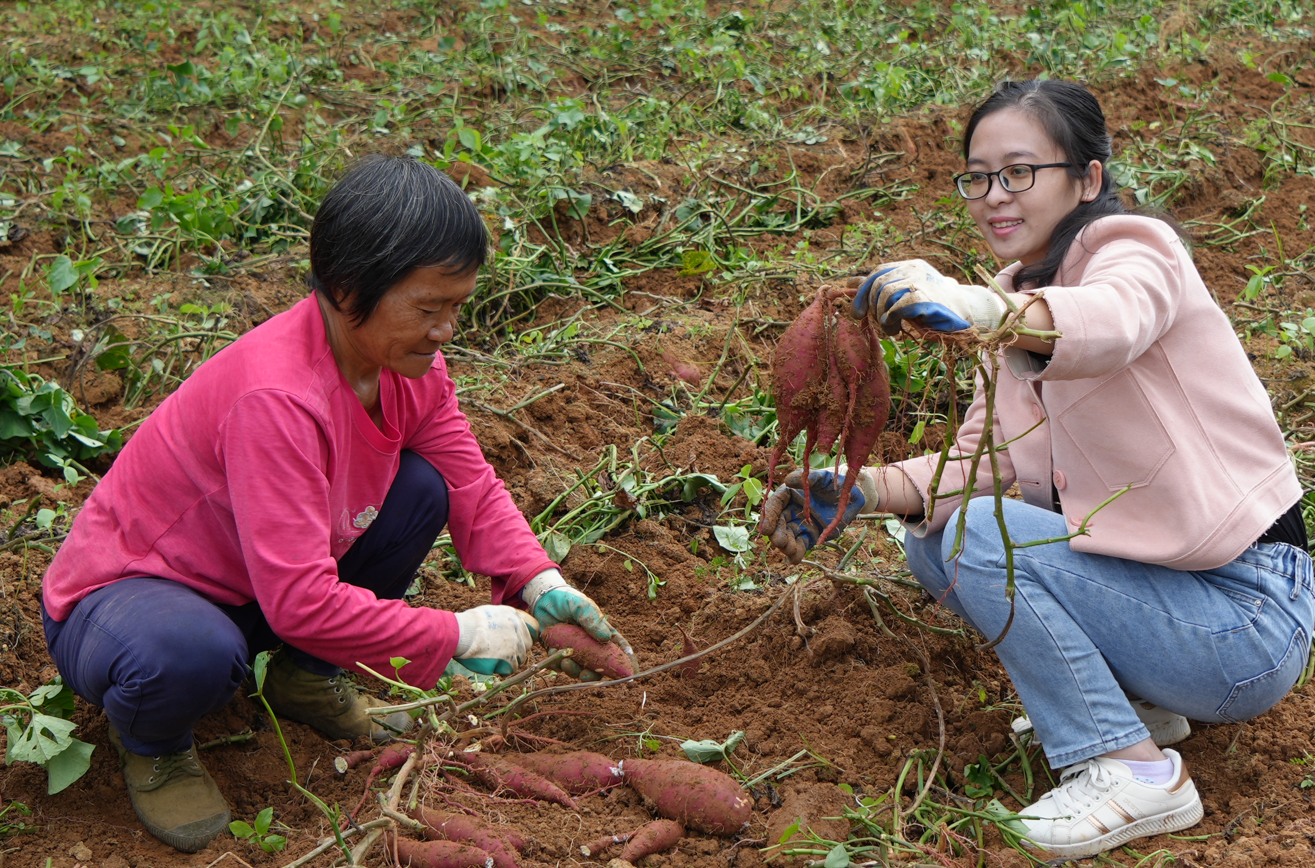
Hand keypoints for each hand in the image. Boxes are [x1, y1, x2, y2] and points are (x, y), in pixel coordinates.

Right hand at [452, 605, 539, 675]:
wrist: (464, 633)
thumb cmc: (471, 622)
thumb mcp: (493, 612)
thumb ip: (505, 619)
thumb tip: (506, 625)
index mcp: (516, 616)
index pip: (534, 627)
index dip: (527, 634)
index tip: (520, 640)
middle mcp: (519, 630)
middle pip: (528, 644)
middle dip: (518, 649)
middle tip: (504, 651)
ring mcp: (516, 645)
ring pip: (521, 658)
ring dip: (511, 660)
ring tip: (495, 658)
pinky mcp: (510, 659)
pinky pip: (512, 668)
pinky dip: (504, 668)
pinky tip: (493, 664)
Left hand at [521, 570, 634, 680]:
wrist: (543, 600)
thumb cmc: (567, 600)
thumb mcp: (581, 606)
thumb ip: (592, 619)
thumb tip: (606, 638)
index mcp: (601, 633)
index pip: (618, 649)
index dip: (625, 662)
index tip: (629, 674)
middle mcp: (590, 645)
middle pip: (599, 666)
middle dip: (593, 675)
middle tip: (585, 675)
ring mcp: (575, 651)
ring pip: (579, 669)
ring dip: (573, 670)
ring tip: (565, 662)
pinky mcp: (560, 654)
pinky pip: (561, 666)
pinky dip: (557, 663)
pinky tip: (553, 651)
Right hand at [758, 468, 865, 563]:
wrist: (851, 496)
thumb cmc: (834, 482)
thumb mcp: (823, 477)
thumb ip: (807, 478)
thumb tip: (787, 481)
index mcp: (788, 494)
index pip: (774, 505)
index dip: (769, 517)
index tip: (766, 528)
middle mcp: (790, 510)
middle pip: (778, 524)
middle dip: (777, 534)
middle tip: (779, 542)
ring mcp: (799, 524)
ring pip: (788, 537)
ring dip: (786, 546)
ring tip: (789, 550)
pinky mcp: (809, 536)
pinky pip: (800, 546)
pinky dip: (796, 553)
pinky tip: (794, 560)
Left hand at [852, 259, 1005, 334]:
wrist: (965, 315)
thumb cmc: (933, 307)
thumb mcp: (904, 295)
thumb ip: (880, 288)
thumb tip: (850, 282)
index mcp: (910, 266)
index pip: (878, 271)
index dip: (863, 291)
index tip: (858, 312)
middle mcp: (915, 269)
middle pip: (878, 283)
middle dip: (871, 306)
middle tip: (876, 321)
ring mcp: (922, 282)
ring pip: (886, 293)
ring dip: (882, 315)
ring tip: (890, 328)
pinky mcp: (927, 298)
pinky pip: (899, 306)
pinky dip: (891, 319)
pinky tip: (895, 328)